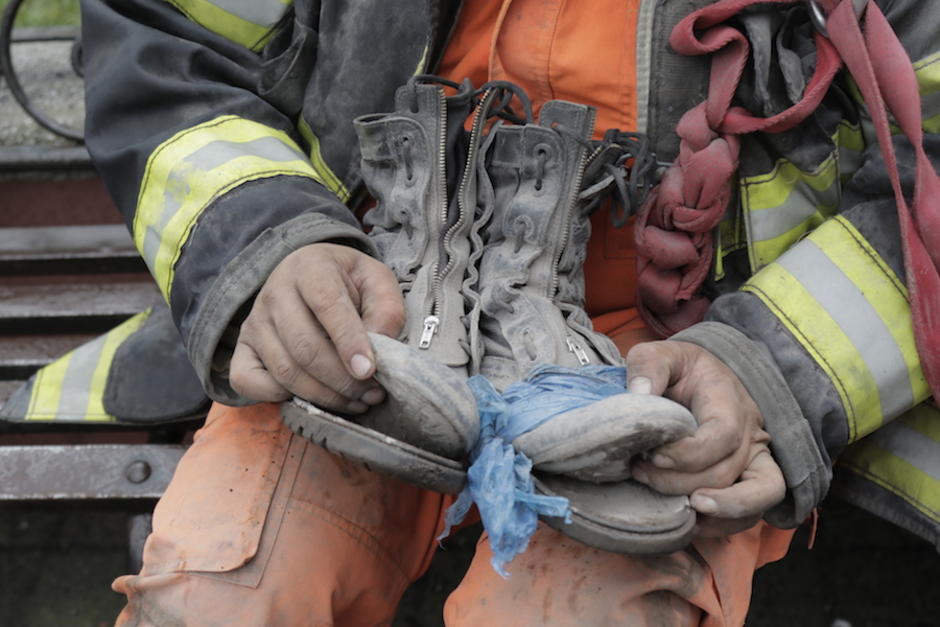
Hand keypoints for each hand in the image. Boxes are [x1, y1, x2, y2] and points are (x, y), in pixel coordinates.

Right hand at [230, 243, 404, 412]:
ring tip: (357, 400)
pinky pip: (248, 381)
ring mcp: (255, 321)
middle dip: (342, 379)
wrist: (311, 275)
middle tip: (372, 393)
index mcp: (311, 267)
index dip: (349, 341)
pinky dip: (281, 398)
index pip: (327, 304)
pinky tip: (315, 397)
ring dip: (323, 395)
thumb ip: (386, 311)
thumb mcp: (377, 282)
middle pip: (305, 347)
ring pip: (284, 370)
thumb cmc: (349, 283)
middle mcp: (275, 292)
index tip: (369, 371)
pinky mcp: (242, 347)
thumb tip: (378, 350)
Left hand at [625, 340, 785, 537]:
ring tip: (676, 511)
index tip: (652, 454)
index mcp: (729, 401)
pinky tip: (689, 523)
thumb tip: (638, 394)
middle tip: (641, 473)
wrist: (701, 379)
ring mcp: (756, 459)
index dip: (688, 454)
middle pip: (727, 471)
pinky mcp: (751, 479)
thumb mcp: (660, 354)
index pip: (722, 435)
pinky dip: (724, 525)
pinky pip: (753, 512)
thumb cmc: (680, 370)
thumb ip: (648, 366)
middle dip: (681, 482)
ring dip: (714, 512)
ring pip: (756, 498)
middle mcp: (752, 433)